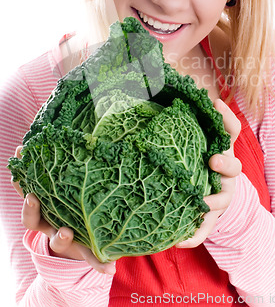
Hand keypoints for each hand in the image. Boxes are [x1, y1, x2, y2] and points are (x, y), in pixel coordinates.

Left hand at [11, 147, 115, 274]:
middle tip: (33, 199)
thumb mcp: (91, 247)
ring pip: (26, 198)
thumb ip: (99, 258)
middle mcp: (47, 221)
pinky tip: (21, 148)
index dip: (61, 237)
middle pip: (34, 220)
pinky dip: (22, 166)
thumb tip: (112, 271)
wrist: (69, 227)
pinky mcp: (37, 189)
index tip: (66, 232)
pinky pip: (25, 179)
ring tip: (19, 171)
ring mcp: (41, 206)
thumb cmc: (84, 235)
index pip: (59, 239)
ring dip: (21, 185)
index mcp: (61, 235)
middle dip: (32, 211)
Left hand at [175, 99, 241, 247]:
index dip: (226, 117)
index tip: (214, 103)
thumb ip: (176, 124)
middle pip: (234, 167)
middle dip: (225, 164)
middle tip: (212, 160)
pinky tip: (178, 242)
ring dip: (214, 201)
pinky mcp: (211, 219)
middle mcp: (223, 173)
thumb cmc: (193, 163)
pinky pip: (204, 231)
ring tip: (202, 204)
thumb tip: (149, 87)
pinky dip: (193, 237)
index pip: (230, 131)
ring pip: (224, 199)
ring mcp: (220, 197)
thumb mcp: (190, 143)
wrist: (207, 198)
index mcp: (218, 150)